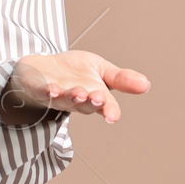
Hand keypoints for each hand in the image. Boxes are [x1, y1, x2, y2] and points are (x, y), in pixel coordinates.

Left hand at [4, 50, 150, 122]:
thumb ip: (121, 78)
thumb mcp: (100, 69)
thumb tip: (146, 84)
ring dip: (72, 97)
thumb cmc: (73, 72)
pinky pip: (41, 93)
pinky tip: (51, 90)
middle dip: (91, 102)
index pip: (105, 105)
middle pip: (85, 105)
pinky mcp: (38, 89)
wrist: (42, 68)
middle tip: (97, 98)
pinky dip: (46, 92)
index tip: (113, 115)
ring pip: (65, 100)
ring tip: (78, 93)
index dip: (109, 110)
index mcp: (94, 96)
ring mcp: (56, 96)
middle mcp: (75, 100)